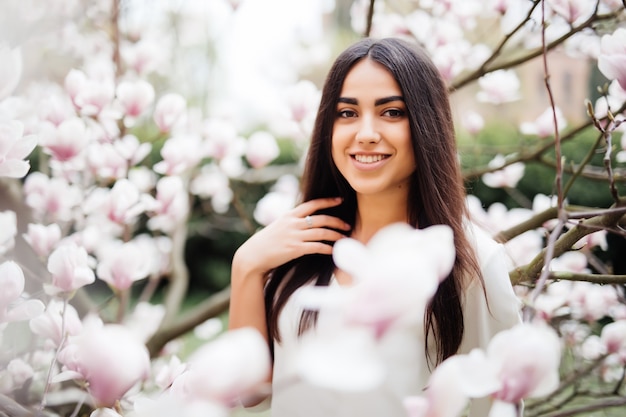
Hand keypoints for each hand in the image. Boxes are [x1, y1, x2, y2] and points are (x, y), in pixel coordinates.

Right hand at [233, 197, 350, 277]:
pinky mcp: (295, 249)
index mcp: (289, 215)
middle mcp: (293, 223)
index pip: (312, 204)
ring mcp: (294, 236)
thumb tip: (304, 221)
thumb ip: (291, 222)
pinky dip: (327, 248)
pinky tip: (333, 250)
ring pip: (321, 232)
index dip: (327, 201)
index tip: (339, 200)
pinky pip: (316, 247)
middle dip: (337, 221)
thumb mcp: (278, 226)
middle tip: (347, 225)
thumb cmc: (265, 243)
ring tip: (344, 238)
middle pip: (321, 218)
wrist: (253, 255)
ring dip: (335, 235)